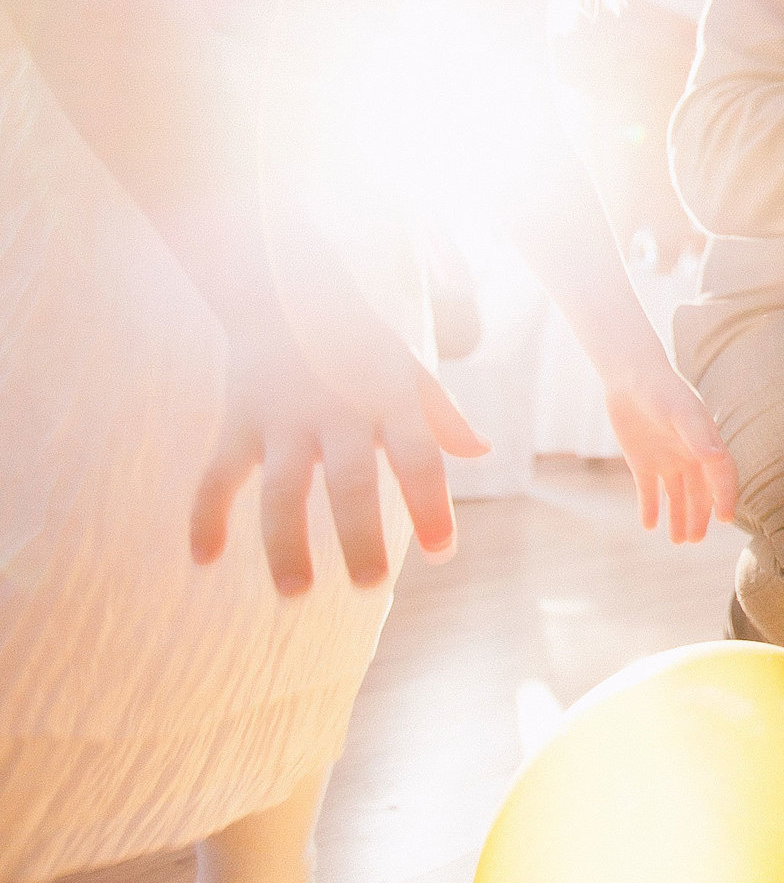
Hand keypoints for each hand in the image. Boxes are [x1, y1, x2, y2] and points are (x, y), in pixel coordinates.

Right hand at [191, 310, 488, 595]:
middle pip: (350, 482)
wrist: (286, 289)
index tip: (441, 553)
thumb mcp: (408, 370)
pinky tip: (204, 559)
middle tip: (370, 585)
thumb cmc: (359, 343)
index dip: (431, 506)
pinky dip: (206, 515)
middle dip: (360, 534)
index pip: (420, 458)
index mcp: (389, 402)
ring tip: (296, 592)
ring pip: (282, 489)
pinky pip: (218, 474)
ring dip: (285, 543)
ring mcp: (284, 419)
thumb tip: (481, 451)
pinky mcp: (239, 421)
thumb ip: (442, 415)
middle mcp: (338, 413)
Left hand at [602, 358, 739, 544]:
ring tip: (678, 541)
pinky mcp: (642, 462)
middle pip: (699, 493)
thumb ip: (697, 435)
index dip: (724, 497)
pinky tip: (649, 525)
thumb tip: (715, 458)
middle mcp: (689, 455)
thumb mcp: (681, 412)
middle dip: (699, 517)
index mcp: (704, 444)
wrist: (630, 377)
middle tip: (695, 541)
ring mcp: (666, 460)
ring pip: (676, 496)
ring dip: (678, 518)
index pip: (721, 476)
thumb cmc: (662, 390)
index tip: (724, 519)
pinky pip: (648, 491)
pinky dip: (649, 508)